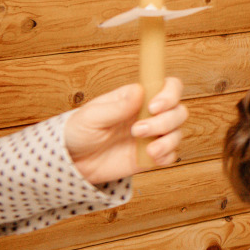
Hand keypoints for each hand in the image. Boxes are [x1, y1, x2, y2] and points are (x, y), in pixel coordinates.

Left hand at [65, 77, 187, 183]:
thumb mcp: (91, 117)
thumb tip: (139, 91)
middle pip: (178, 110)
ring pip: (178, 132)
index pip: (168, 86)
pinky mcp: (152, 155)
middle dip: (164, 121)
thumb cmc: (78, 132)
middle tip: (137, 131)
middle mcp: (149, 114)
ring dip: (167, 140)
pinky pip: (172, 154)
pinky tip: (151, 157)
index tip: (153, 107)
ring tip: (148, 149)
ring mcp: (152, 135)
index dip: (169, 94)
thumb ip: (116, 106)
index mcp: (137, 98)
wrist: (71, 163)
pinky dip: (167, 156)